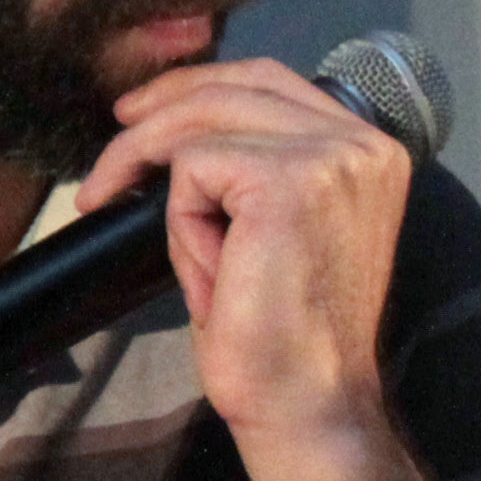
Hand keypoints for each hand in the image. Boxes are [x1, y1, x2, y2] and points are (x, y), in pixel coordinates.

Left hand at [76, 60, 415, 457]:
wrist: (304, 400)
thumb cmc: (283, 332)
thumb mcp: (275, 226)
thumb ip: (257, 166)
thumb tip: (176, 126)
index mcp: (373, 150)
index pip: (273, 80)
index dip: (198, 88)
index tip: (140, 115)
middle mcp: (365, 143)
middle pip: (237, 82)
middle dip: (158, 109)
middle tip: (108, 156)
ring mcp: (331, 157)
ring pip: (202, 123)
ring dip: (158, 175)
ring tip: (145, 226)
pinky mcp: (287, 181)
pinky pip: (192, 169)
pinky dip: (181, 221)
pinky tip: (205, 271)